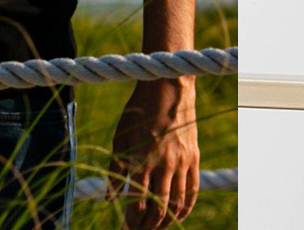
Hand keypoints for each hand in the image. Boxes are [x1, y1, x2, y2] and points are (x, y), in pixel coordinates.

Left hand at [109, 77, 198, 229]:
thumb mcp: (121, 137)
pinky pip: (193, 190)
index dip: (131, 220)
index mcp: (142, 158)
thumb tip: (109, 199)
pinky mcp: (194, 159)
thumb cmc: (138, 111)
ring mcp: (181, 162)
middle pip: (158, 207)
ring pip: (177, 203)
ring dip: (166, 221)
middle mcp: (163, 163)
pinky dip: (186, 208)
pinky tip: (178, 217)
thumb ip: (116, 169)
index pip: (137, 201)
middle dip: (148, 226)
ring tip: (156, 229)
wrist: (168, 88)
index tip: (125, 228)